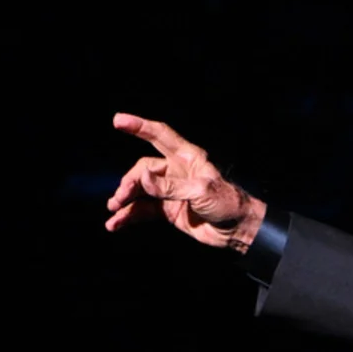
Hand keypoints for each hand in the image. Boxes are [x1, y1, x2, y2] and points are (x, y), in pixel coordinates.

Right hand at [105, 113, 266, 251]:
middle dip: (130, 181)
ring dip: (125, 199)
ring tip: (114, 209)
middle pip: (143, 169)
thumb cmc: (227, 204)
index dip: (139, 126)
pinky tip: (116, 223)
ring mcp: (170, 191)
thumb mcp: (201, 191)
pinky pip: (143, 210)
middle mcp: (176, 171)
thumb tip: (143, 179)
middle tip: (121, 197)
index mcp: (188, 158)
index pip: (160, 135)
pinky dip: (129, 216)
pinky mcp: (168, 210)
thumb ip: (170, 186)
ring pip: (140, 190)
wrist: (238, 231)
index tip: (118, 121)